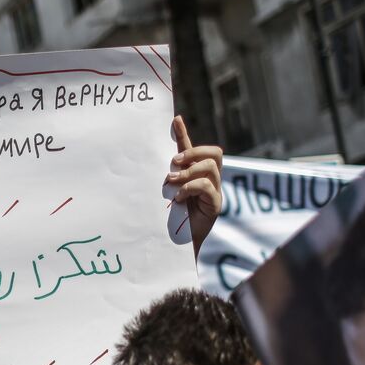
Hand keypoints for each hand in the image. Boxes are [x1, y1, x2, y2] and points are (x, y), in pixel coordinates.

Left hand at [165, 116, 222, 253]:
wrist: (176, 245)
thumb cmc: (169, 219)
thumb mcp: (165, 192)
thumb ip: (164, 176)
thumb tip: (149, 155)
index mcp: (196, 175)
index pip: (194, 149)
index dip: (185, 134)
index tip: (174, 120)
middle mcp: (209, 180)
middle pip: (214, 153)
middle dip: (193, 153)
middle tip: (173, 163)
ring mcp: (214, 192)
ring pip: (211, 167)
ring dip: (188, 172)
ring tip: (172, 182)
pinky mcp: (215, 205)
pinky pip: (207, 186)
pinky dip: (190, 188)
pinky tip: (178, 198)